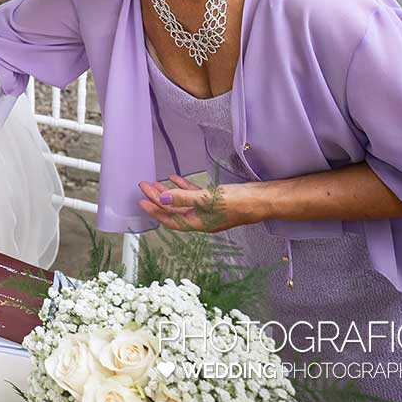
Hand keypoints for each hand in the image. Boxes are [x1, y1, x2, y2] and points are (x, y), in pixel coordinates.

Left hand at [137, 174, 261, 231]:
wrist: (261, 200)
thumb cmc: (237, 203)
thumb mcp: (206, 199)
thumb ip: (182, 198)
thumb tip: (161, 197)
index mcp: (198, 223)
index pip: (169, 219)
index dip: (154, 211)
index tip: (141, 201)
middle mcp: (201, 219)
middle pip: (173, 210)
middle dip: (157, 199)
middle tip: (144, 186)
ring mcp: (208, 210)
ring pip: (182, 202)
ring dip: (168, 192)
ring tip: (155, 183)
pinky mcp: (214, 200)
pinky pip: (194, 194)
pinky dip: (183, 187)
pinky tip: (175, 178)